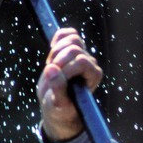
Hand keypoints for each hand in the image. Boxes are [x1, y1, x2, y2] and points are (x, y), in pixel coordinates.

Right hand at [38, 27, 102, 141]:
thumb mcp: (57, 104)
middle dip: (58, 60)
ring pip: (73, 39)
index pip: (81, 61)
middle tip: (49, 74)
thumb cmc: (60, 108)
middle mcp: (91, 63)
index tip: (54, 78)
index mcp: (93, 76)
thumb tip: (51, 69)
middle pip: (75, 49)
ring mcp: (82, 54)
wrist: (56, 105)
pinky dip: (58, 38)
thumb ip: (57, 88)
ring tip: (50, 65)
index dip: (65, 67)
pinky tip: (52, 50)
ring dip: (56, 50)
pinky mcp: (72, 49)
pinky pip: (68, 34)